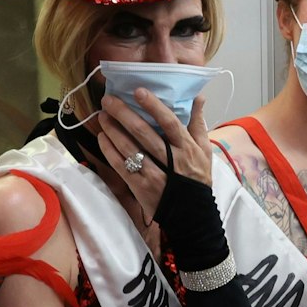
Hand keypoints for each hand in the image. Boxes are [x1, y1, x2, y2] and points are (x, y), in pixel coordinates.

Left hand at [94, 91, 216, 222]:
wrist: (193, 215)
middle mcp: (172, 160)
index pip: (170, 123)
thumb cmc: (198, 178)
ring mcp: (156, 175)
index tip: (138, 91)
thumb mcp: (205, 150)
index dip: (154, 106)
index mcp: (188, 148)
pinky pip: (122, 167)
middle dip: (124, 114)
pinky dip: (110, 151)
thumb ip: (198, 123)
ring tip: (102, 116)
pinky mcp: (141, 188)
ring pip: (130, 149)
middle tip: (108, 100)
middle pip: (144, 133)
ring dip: (113, 130)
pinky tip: (102, 139)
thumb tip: (198, 96)